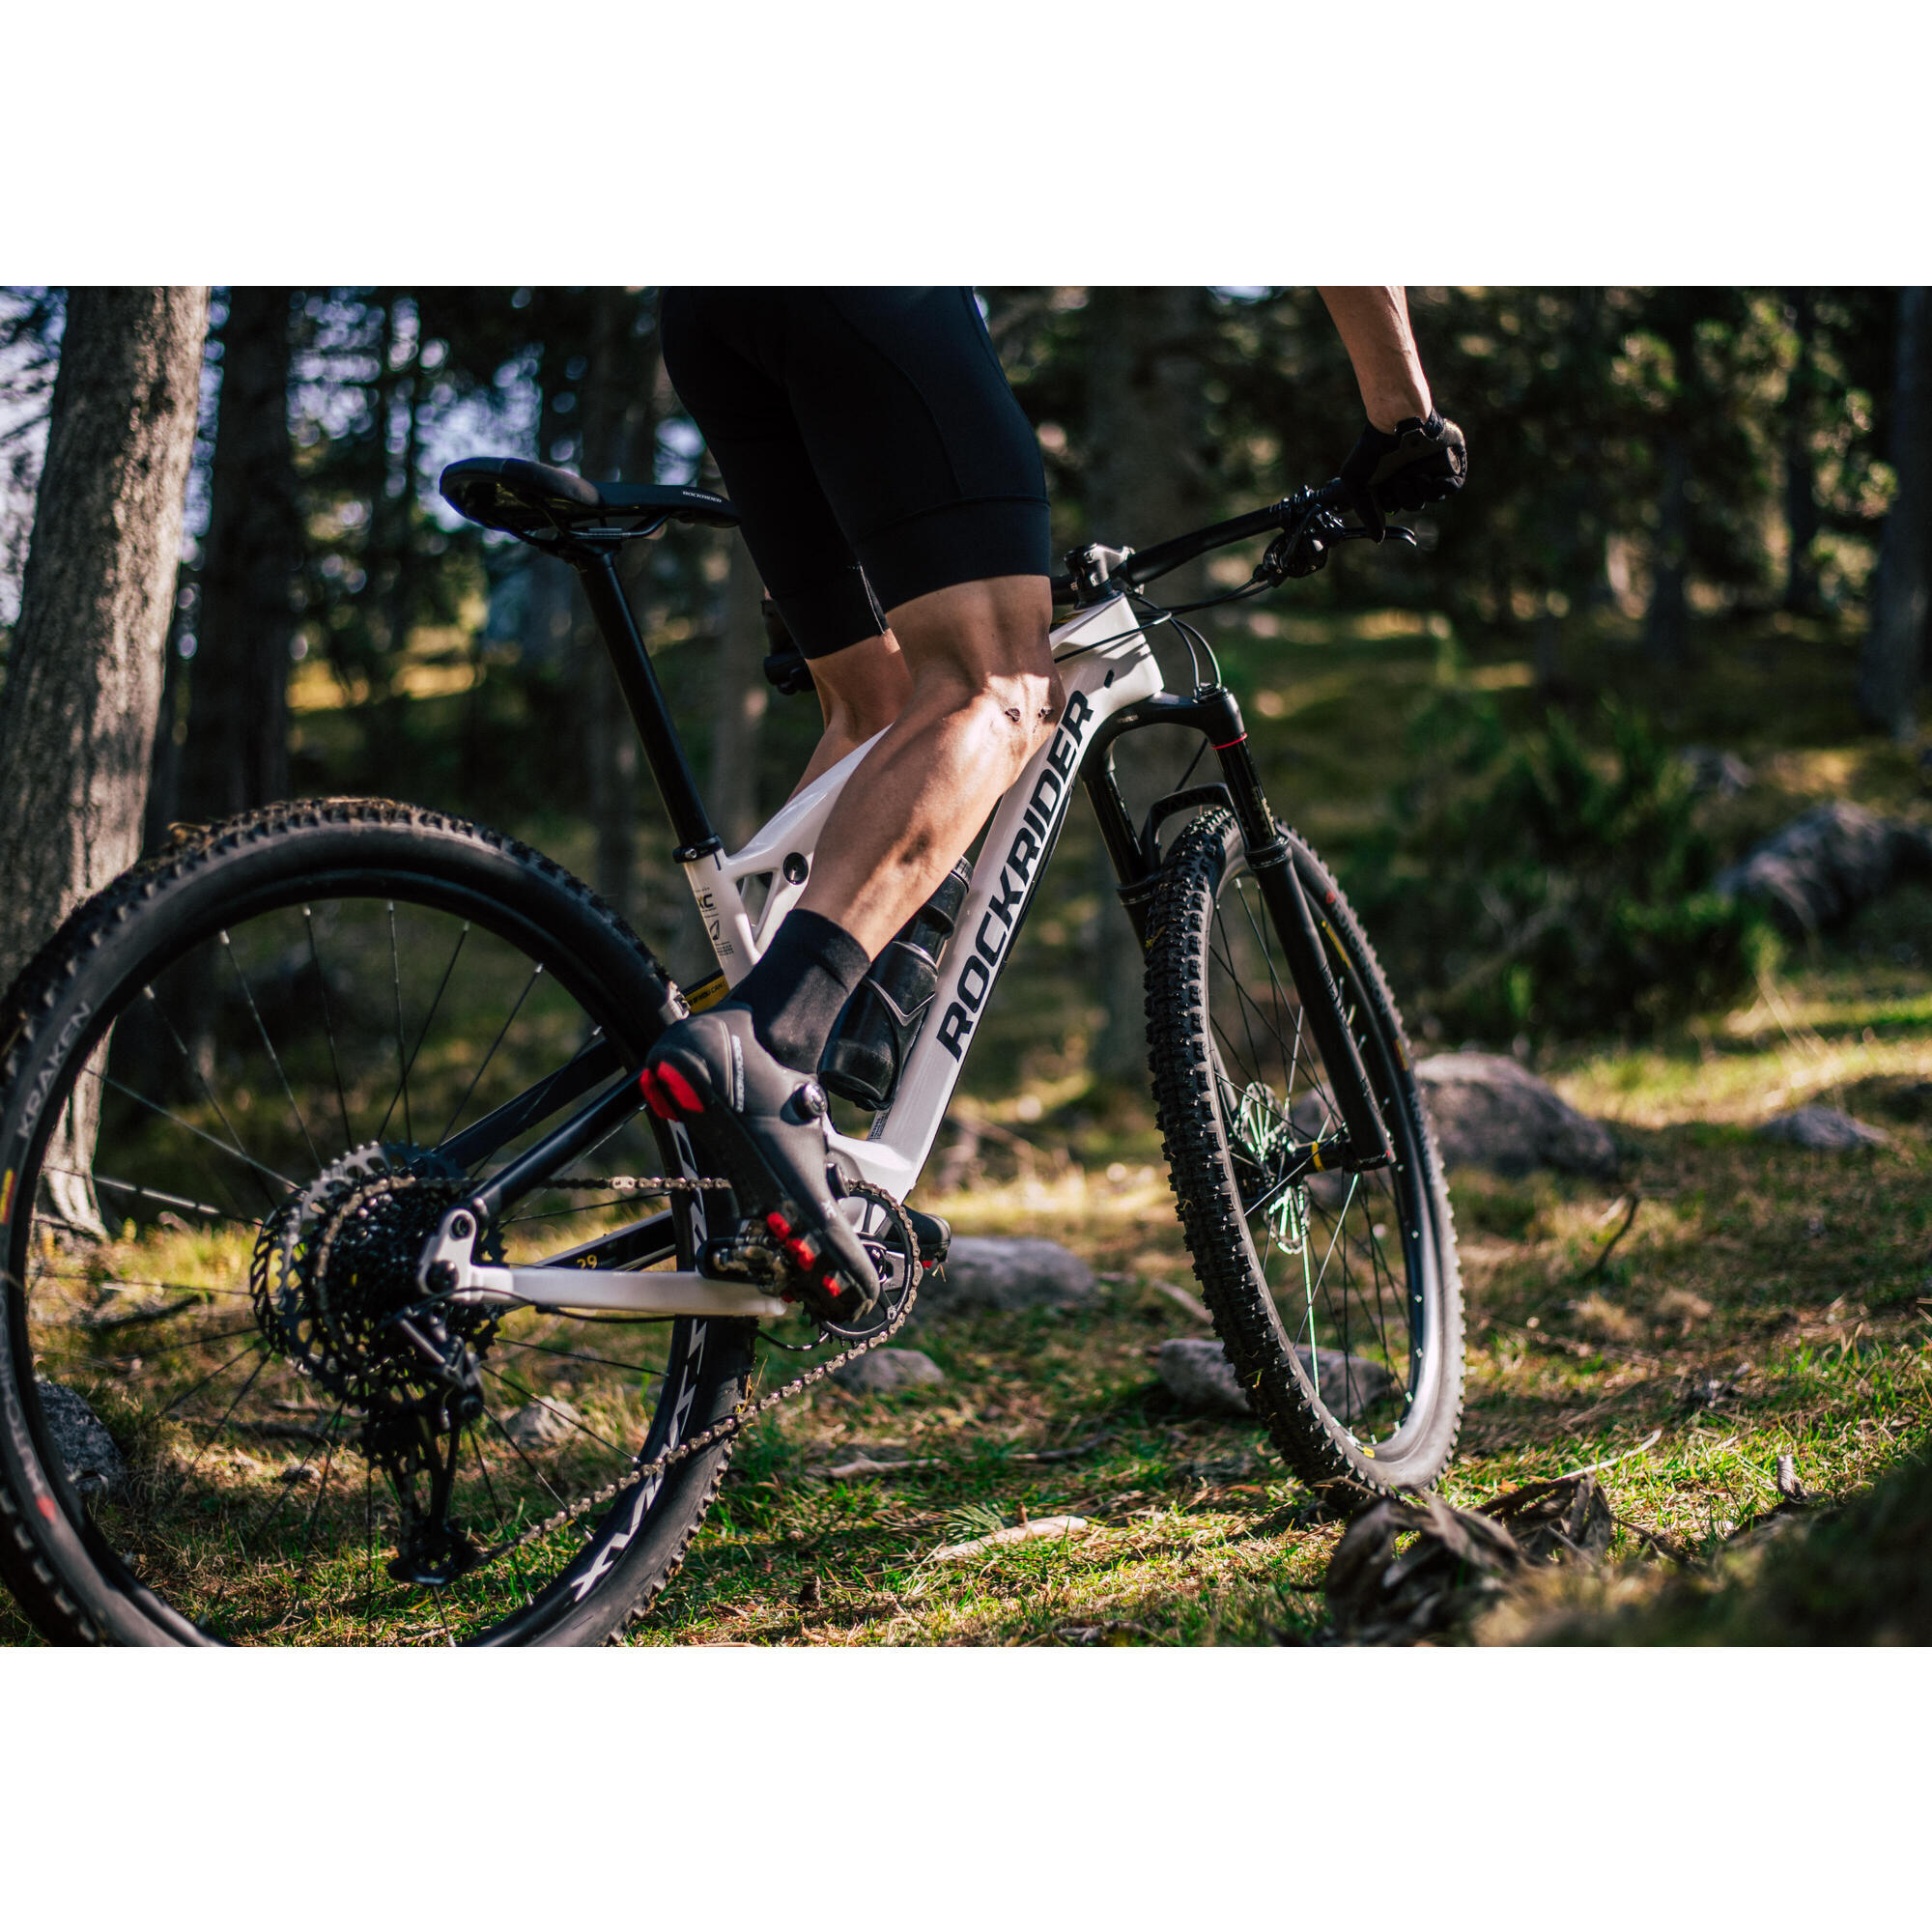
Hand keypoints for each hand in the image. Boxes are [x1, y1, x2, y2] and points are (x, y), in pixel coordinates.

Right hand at [1337, 412, 1466, 540]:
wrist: (1396, 423)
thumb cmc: (1372, 449)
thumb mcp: (1356, 484)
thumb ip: (1365, 513)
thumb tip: (1378, 539)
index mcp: (1391, 478)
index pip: (1394, 506)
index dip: (1389, 504)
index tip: (1383, 491)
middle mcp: (1410, 474)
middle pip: (1412, 504)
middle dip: (1404, 497)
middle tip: (1399, 480)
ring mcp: (1431, 468)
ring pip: (1431, 498)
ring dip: (1421, 492)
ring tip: (1416, 475)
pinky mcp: (1449, 462)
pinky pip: (1452, 487)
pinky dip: (1444, 488)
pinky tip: (1433, 480)